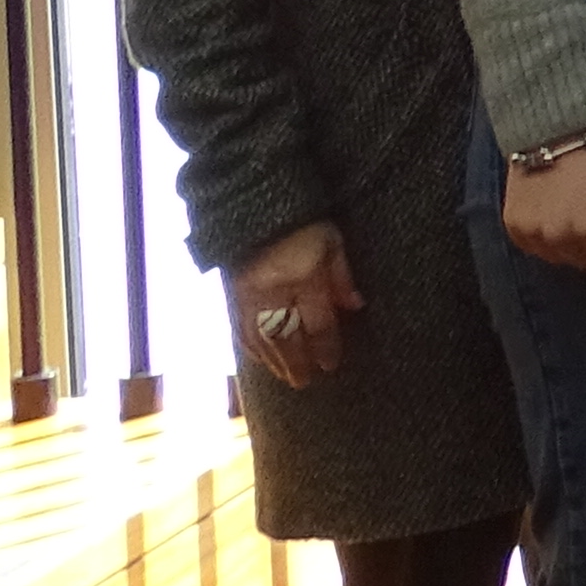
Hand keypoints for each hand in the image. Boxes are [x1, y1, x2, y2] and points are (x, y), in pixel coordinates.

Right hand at [227, 221, 361, 389]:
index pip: (317, 322)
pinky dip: (251, 348)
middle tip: (306, 382)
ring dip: (274, 362)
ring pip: (261, 339)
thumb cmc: (303, 221)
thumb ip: (342, 276)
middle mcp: (272, 291)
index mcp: (302, 276)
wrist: (251, 203)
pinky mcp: (229, 295)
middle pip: (287, 338)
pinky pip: (239, 329)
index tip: (331, 364)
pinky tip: (261, 359)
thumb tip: (356, 306)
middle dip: (298, 363)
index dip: (325, 346)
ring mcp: (246, 295)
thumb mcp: (332, 240)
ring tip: (287, 378)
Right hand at [503, 143, 585, 280]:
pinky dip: (544, 237)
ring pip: (558, 259)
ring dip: (567, 243)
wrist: (552, 135)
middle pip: (582, 264)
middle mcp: (558, 239)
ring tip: (569, 209)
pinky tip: (550, 212)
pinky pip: (535, 249)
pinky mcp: (513, 228)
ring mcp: (532, 235)